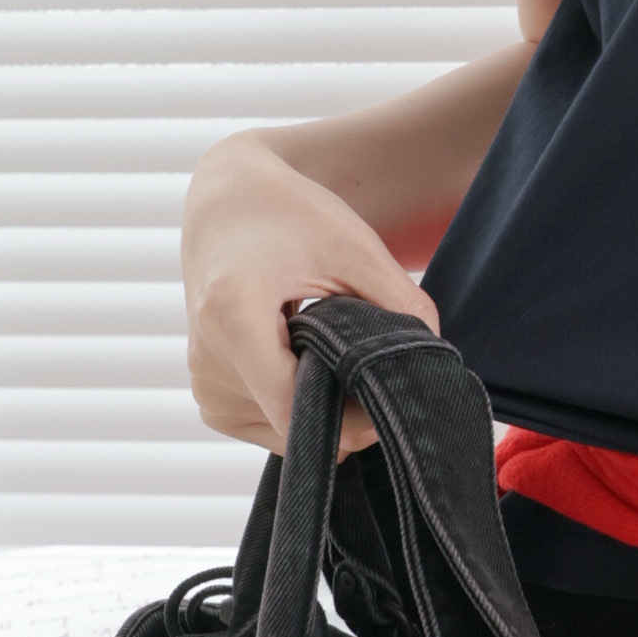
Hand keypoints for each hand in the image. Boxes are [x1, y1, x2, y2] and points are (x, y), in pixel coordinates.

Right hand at [181, 134, 438, 456]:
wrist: (226, 203)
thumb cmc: (288, 215)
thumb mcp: (354, 247)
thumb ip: (401, 303)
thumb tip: (434, 359)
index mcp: (233, 320)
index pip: (295, 410)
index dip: (353, 417)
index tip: (390, 390)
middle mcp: (208, 364)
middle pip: (294, 426)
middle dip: (345, 406)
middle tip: (367, 355)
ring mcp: (204, 386)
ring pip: (287, 432)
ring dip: (322, 403)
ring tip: (327, 344)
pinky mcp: (208, 397)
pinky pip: (270, 424)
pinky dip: (300, 400)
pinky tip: (305, 355)